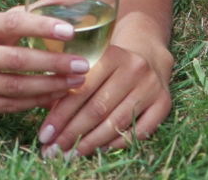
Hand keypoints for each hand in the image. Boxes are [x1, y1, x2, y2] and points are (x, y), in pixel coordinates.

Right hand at [0, 5, 91, 116]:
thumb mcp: (3, 20)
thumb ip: (42, 7)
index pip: (12, 23)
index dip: (41, 26)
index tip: (70, 30)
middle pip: (15, 59)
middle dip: (52, 63)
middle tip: (82, 64)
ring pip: (14, 87)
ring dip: (49, 86)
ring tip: (75, 82)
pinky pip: (9, 106)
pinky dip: (35, 102)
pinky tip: (55, 96)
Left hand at [37, 42, 173, 156]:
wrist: (148, 52)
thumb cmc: (109, 60)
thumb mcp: (91, 59)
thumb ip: (70, 79)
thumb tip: (43, 109)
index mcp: (111, 53)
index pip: (82, 89)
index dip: (61, 114)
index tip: (44, 134)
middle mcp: (134, 68)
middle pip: (98, 109)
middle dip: (72, 133)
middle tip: (53, 150)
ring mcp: (151, 86)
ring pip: (117, 123)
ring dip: (91, 143)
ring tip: (71, 153)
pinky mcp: (164, 103)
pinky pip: (140, 131)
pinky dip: (118, 143)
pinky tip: (100, 149)